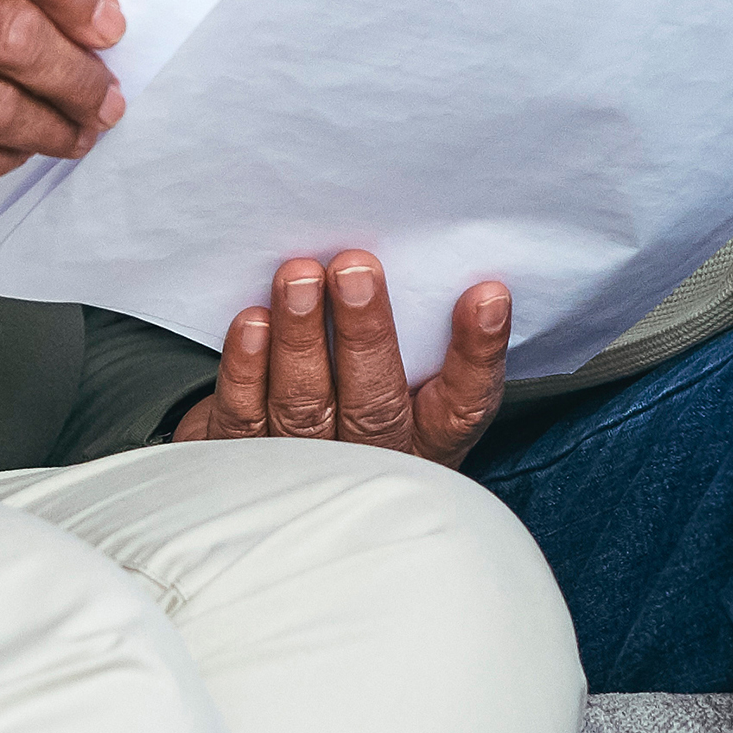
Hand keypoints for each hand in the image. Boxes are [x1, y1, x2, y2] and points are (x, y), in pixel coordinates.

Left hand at [172, 252, 512, 468]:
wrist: (285, 474)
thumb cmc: (362, 403)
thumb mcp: (412, 384)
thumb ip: (423, 335)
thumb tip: (431, 258)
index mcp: (428, 440)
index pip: (464, 404)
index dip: (477, 352)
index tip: (485, 296)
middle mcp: (373, 459)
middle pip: (375, 404)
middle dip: (365, 334)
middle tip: (356, 270)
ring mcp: (307, 465)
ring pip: (306, 405)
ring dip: (301, 337)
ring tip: (300, 278)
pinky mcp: (247, 459)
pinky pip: (247, 415)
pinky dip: (248, 368)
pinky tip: (255, 321)